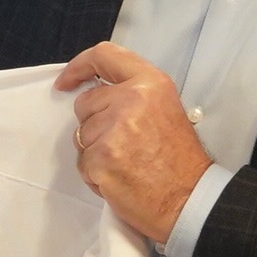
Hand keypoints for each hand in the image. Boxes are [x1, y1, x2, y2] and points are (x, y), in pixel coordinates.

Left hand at [55, 43, 213, 242]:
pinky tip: (120, 180)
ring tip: (126, 165)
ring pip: (81, 135)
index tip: (66, 81)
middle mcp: (131, 99)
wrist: (190, 200)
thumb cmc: (180, 163)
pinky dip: (95, 175)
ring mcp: (114, 128)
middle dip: (93, 124)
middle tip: (122, 145)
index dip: (79, 67)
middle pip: (85, 103)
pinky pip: (82, 163)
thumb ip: (133, 95)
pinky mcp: (101, 158)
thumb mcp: (165, 110)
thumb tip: (98, 94)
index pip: (105, 56)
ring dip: (95, 152)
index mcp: (150, 83)